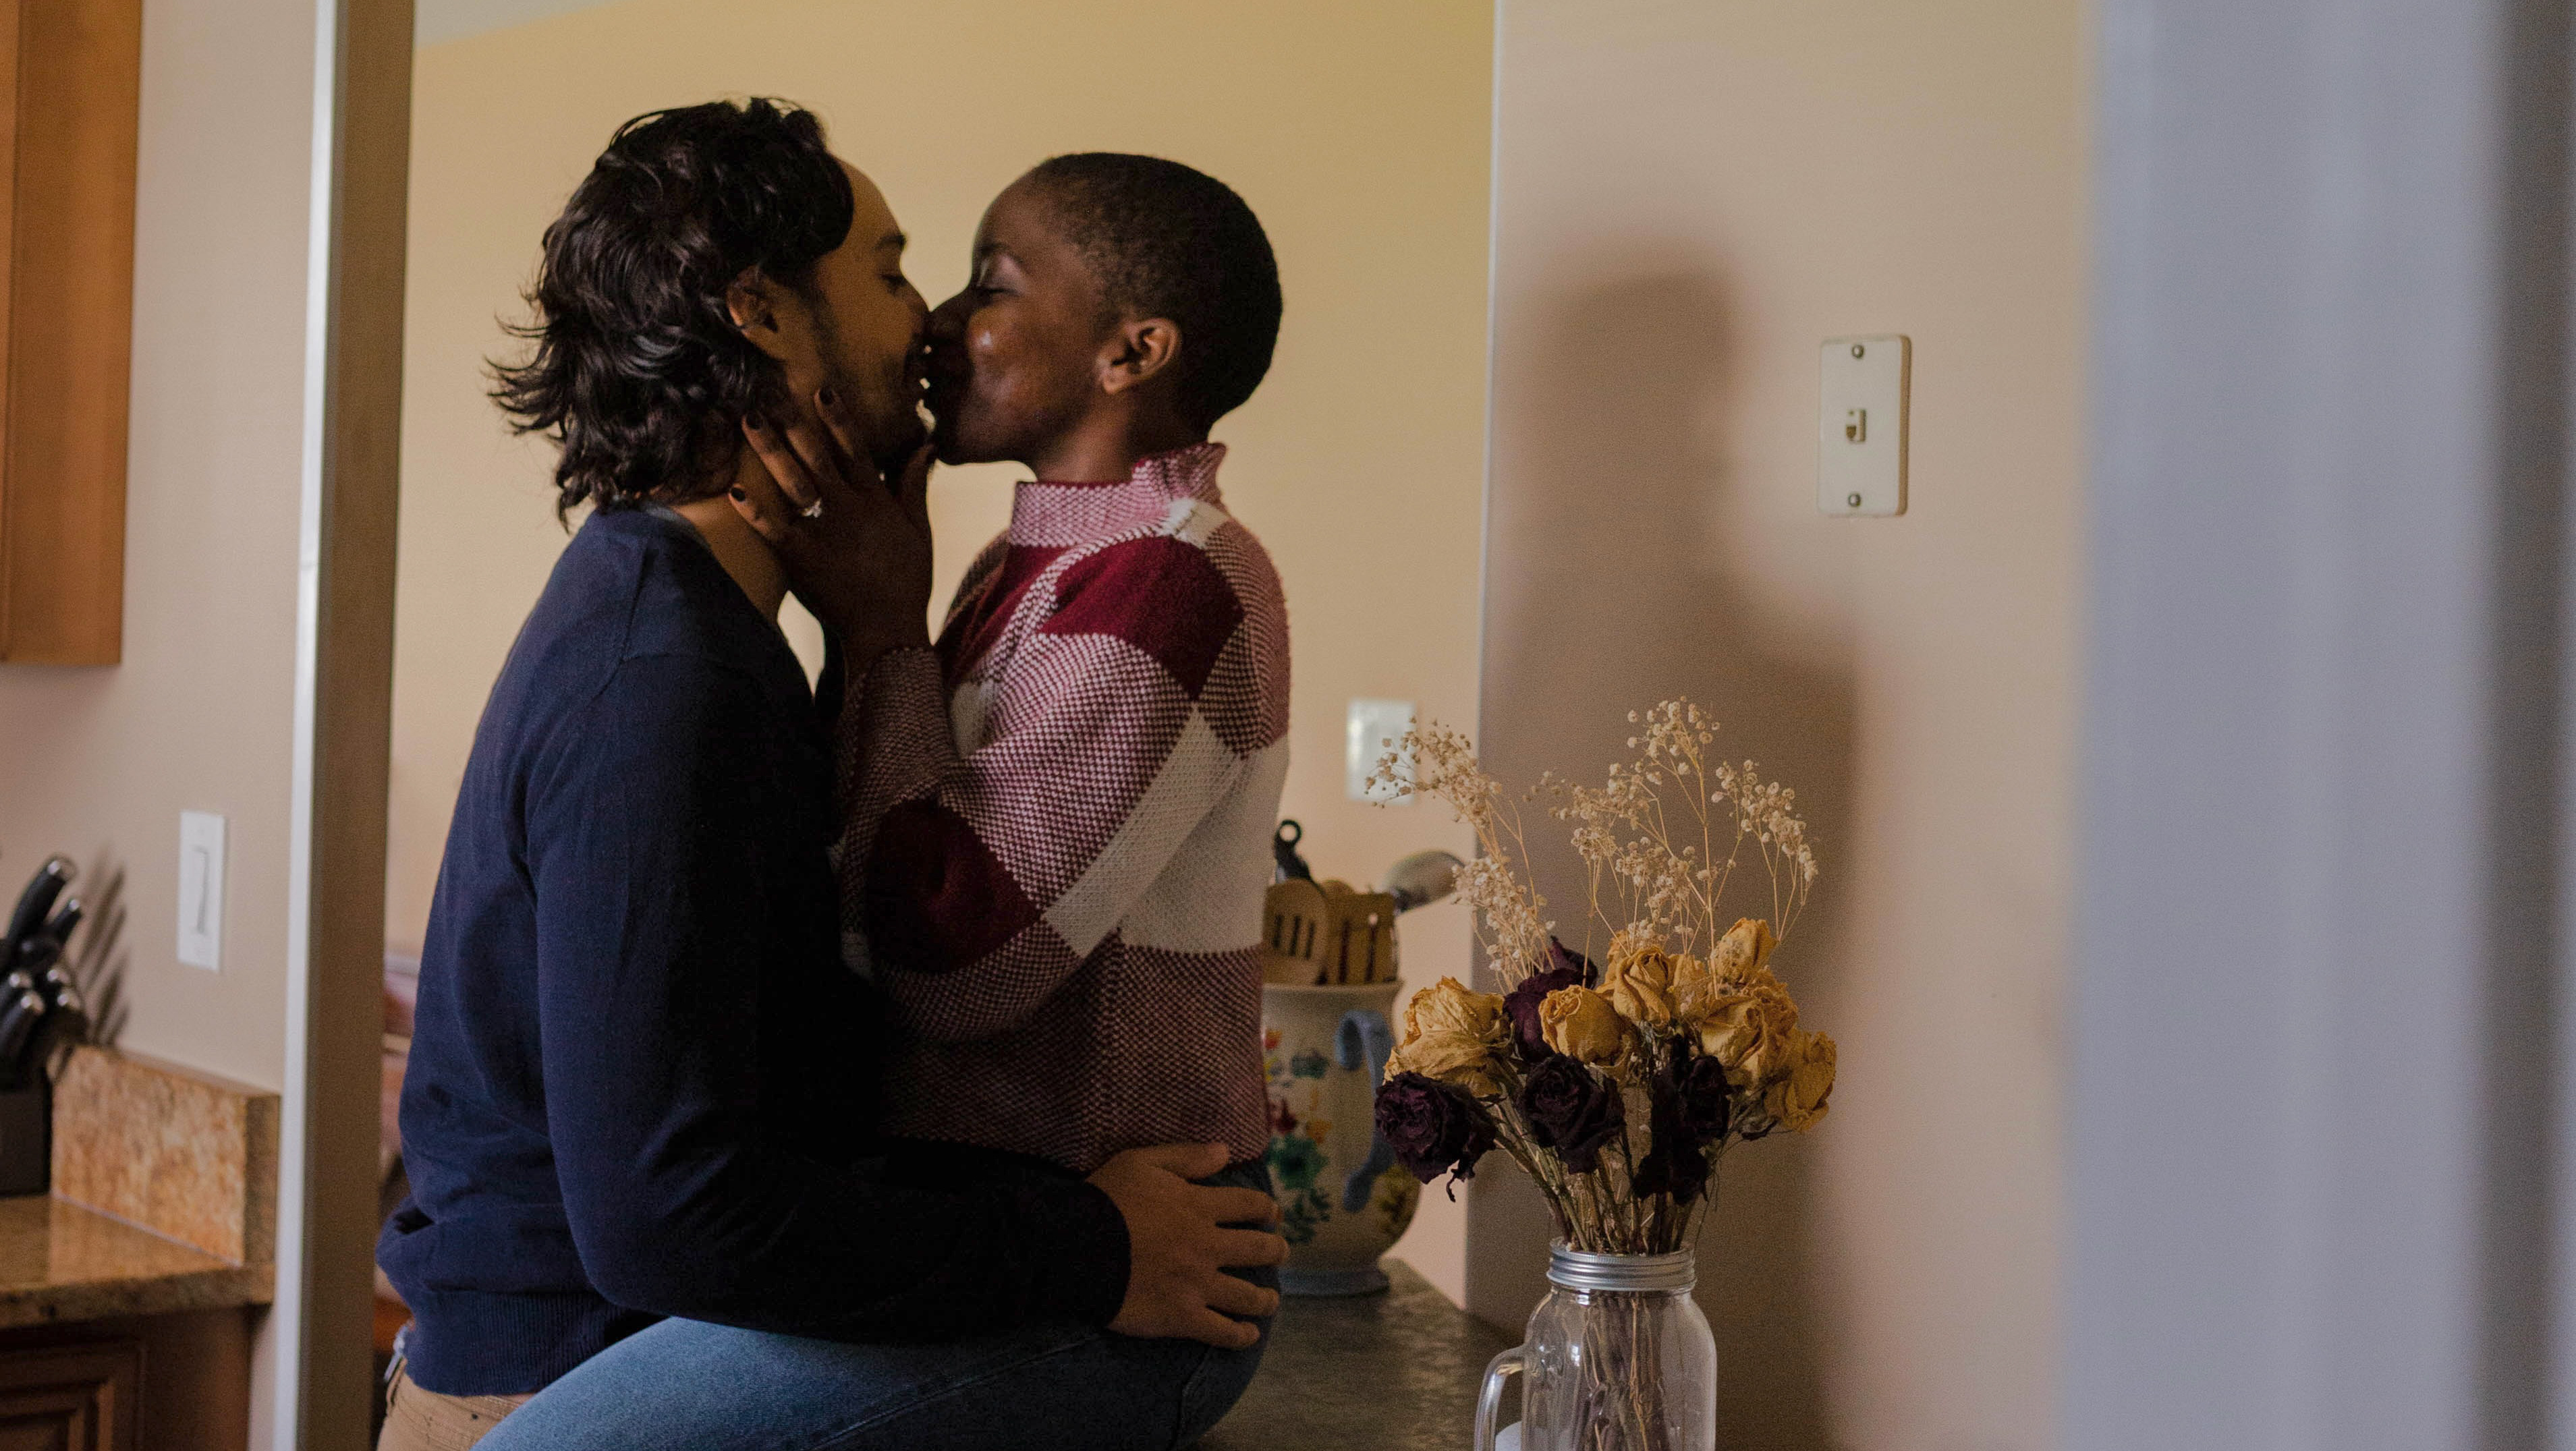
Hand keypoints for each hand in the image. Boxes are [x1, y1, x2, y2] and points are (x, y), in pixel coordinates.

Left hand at [733, 390, 935, 670]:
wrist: (889, 630)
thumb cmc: (908, 581)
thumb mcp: (920, 530)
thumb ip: (915, 486)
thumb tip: (925, 447)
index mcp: (876, 500)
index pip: (856, 449)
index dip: (838, 419)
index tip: (821, 390)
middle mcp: (848, 508)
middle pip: (816, 457)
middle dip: (793, 425)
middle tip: (769, 395)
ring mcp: (822, 531)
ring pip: (791, 482)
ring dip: (769, 450)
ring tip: (749, 422)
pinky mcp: (800, 557)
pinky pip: (771, 527)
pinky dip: (752, 510)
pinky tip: (733, 489)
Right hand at [1087, 1143, 1287, 1348]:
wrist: (1075, 1247)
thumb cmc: (1105, 1200)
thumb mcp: (1142, 1162)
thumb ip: (1186, 1157)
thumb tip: (1226, 1152)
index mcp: (1199, 1206)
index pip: (1250, 1205)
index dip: (1267, 1209)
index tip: (1274, 1215)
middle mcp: (1207, 1245)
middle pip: (1258, 1249)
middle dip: (1276, 1250)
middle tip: (1280, 1252)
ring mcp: (1197, 1283)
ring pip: (1248, 1295)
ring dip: (1266, 1299)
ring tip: (1271, 1301)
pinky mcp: (1181, 1316)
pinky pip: (1220, 1331)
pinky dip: (1240, 1335)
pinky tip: (1248, 1335)